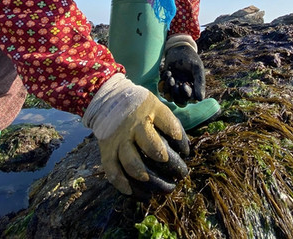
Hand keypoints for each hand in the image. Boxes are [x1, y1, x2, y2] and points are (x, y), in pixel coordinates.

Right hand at [83, 74, 188, 199]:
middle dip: (170, 164)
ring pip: (133, 164)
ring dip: (149, 179)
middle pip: (154, 148)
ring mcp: (119, 139)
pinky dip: (125, 186)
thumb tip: (185, 149)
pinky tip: (139, 194)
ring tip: (163, 187)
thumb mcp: (156, 105)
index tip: (186, 152)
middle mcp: (133, 125)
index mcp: (150, 110)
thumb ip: (170, 123)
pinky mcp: (107, 151)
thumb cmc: (139, 107)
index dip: (181, 142)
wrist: (108, 99)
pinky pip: (114, 172)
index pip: (171, 127)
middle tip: (180, 174)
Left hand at [160, 35, 205, 105]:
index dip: (187, 95)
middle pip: (180, 101)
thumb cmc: (189, 57)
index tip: (184, 84)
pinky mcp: (166, 82)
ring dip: (168, 88)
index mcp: (194, 87)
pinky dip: (163, 82)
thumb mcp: (197, 68)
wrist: (178, 48)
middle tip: (174, 81)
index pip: (191, 100)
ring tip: (170, 75)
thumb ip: (199, 82)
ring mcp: (174, 86)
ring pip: (170, 97)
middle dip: (176, 93)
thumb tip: (200, 99)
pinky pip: (162, 89)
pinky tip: (168, 72)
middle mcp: (184, 89)